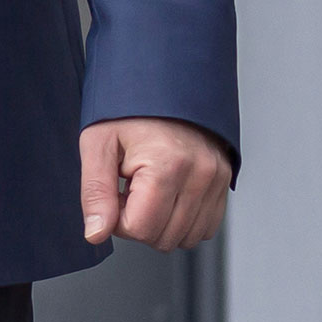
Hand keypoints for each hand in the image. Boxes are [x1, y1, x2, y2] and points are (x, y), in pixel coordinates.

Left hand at [81, 116, 231, 249]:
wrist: (163, 83)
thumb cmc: (129, 110)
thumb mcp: (98, 143)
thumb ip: (95, 192)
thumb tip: (96, 233)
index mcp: (168, 165)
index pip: (141, 228)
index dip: (117, 218)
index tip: (115, 191)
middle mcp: (200, 175)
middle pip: (164, 238)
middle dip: (139, 221)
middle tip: (130, 188)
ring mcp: (217, 180)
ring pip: (186, 238)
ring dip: (161, 223)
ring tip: (148, 189)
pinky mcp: (225, 184)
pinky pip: (206, 228)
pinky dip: (183, 221)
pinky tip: (167, 195)